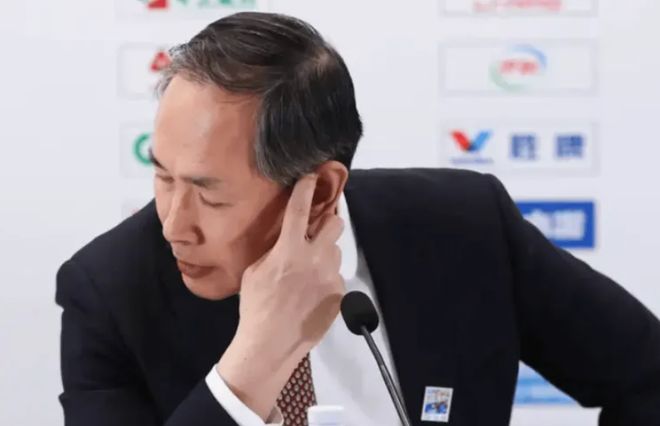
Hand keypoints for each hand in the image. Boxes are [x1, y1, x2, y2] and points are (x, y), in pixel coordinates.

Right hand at [217, 173, 344, 418]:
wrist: (271, 344)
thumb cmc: (256, 307)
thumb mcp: (256, 271)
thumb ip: (275, 250)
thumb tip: (288, 238)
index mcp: (288, 251)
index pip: (299, 209)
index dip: (306, 187)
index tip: (311, 175)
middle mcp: (313, 259)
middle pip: (335, 223)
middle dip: (327, 221)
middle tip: (317, 230)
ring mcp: (329, 276)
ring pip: (335, 250)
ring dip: (325, 253)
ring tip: (309, 272)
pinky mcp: (339, 293)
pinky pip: (336, 275)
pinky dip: (326, 278)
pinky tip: (312, 293)